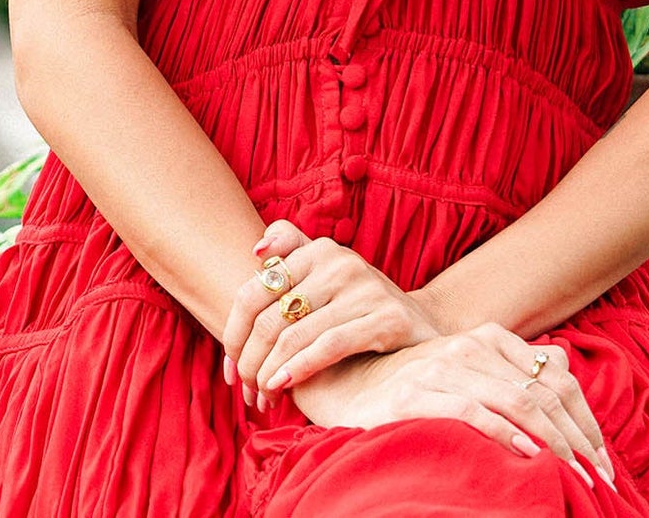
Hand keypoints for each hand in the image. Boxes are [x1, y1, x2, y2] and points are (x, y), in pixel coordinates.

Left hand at [223, 220, 442, 409]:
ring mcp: (365, 288)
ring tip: (263, 399)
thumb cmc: (356, 304)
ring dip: (269, 375)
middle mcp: (340, 262)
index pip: (254, 292)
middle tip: (245, 392)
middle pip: (269, 318)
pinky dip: (299, 369)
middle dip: (250, 362)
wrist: (419, 324)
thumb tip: (256, 250)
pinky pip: (328, 347)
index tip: (230, 369)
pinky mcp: (386, 318)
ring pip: (294, 336)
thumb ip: (291, 249)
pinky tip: (283, 386)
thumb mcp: (326, 272)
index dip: (233, 334)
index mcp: (318, 249)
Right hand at [288, 327, 616, 490]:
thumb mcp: (468, 367)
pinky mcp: (417, 394)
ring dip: (553, 443)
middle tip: (601, 479)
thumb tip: (560, 368)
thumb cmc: (415, 382)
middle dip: (577, 438)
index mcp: (487, 337)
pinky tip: (529, 457)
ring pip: (514, 402)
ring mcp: (442, 367)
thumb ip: (511, 366)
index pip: (552, 379)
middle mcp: (468, 346)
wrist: (348, 383)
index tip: (603, 460)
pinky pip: (473, 413)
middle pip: (540, 392)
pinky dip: (506, 435)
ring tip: (576, 478)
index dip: (584, 420)